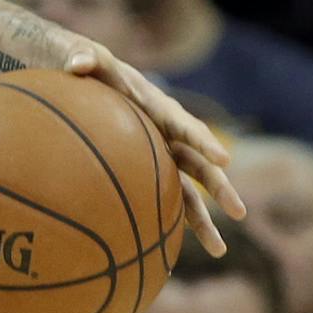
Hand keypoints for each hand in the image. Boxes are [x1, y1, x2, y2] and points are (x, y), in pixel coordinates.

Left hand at [64, 42, 242, 253]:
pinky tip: (170, 255)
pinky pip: (157, 201)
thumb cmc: (78, 66)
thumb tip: (78, 63)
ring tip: (219, 251)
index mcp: (154, 107)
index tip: (222, 158)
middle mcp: (163, 134)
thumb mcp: (78, 56)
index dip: (202, 141)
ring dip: (202, 219)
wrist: (74, 75)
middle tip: (238, 212)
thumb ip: (81, 59)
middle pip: (197, 164)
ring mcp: (156, 155)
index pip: (183, 125)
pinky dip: (165, 225)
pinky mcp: (141, 171)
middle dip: (219, 188)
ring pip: (185, 191)